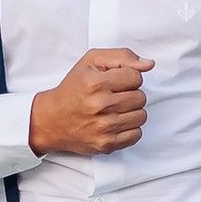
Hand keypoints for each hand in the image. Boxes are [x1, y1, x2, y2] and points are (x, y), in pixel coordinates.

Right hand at [27, 50, 153, 155]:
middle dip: (130, 94)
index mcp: (95, 83)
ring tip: (114, 109)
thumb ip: (122, 57)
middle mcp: (99, 105)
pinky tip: (115, 122)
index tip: (114, 81)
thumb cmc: (73, 89)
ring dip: (131, 111)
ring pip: (141, 116)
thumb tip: (149, 64)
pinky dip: (129, 128)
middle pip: (141, 97)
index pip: (136, 77)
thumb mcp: (91, 61)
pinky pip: (136, 134)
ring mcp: (103, 127)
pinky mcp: (107, 144)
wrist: (52, 120)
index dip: (127, 77)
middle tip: (113, 95)